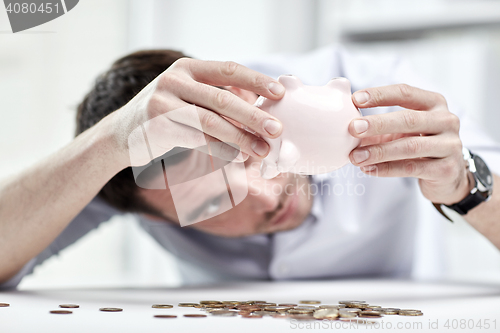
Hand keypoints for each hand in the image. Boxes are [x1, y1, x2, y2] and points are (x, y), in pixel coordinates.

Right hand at [113, 58, 284, 166]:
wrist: (122, 135)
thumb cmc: (166, 115)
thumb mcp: (187, 96)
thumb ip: (216, 97)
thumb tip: (261, 109)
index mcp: (188, 68)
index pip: (229, 69)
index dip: (256, 81)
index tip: (280, 93)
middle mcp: (174, 80)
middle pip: (223, 99)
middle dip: (254, 116)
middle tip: (277, 130)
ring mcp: (162, 102)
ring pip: (211, 122)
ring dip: (240, 138)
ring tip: (261, 150)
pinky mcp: (156, 127)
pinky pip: (196, 141)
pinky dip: (220, 151)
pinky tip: (238, 158)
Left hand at [348, 84, 470, 204]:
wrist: (448, 175)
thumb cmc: (418, 144)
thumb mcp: (401, 129)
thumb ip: (376, 122)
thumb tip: (343, 116)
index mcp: (434, 103)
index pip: (405, 92)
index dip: (380, 95)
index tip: (355, 99)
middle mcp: (446, 120)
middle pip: (408, 119)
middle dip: (377, 124)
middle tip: (352, 128)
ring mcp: (449, 145)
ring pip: (409, 146)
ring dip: (378, 151)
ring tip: (355, 157)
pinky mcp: (446, 169)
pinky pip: (411, 168)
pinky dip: (386, 169)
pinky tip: (368, 169)